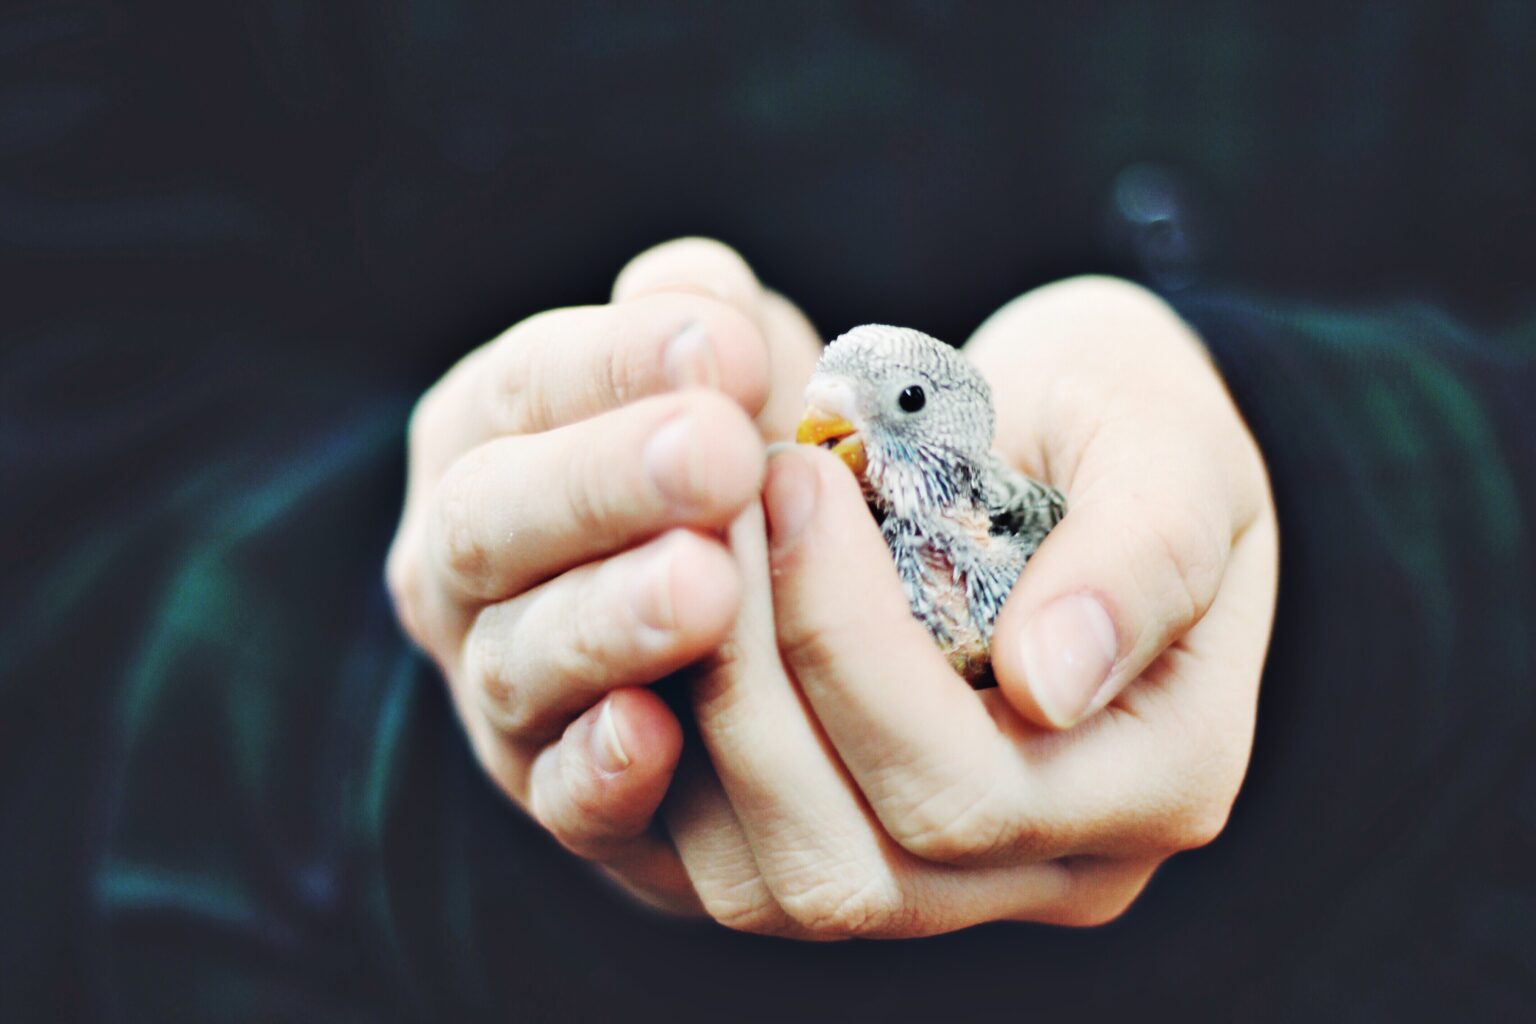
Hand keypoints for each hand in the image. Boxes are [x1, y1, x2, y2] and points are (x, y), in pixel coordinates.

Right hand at [385, 238, 820, 912]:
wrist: (767, 628)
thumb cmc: (737, 466)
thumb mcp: (730, 371)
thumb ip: (710, 321)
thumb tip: (701, 299)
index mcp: (488, 433)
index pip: (527, 385)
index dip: (619, 363)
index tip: (727, 350)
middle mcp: (461, 561)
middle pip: (493, 517)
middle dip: (604, 484)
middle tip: (719, 457)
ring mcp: (497, 687)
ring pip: (521, 659)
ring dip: (609, 622)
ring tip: (707, 588)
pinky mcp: (558, 794)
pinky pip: (564, 796)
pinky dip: (601, 770)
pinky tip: (655, 737)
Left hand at [663, 276, 1277, 934]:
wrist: (1069, 440)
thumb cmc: (1123, 423)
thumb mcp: (1170, 437)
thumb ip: (1145, 550)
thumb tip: (1050, 683)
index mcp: (1160, 781)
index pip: (968, 791)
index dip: (846, 644)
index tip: (796, 476)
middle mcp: (1056, 868)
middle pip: (852, 867)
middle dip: (751, 679)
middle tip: (715, 511)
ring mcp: (949, 884)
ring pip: (771, 887)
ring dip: (698, 716)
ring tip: (683, 554)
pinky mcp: (849, 854)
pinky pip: (723, 866)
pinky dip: (667, 760)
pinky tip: (660, 628)